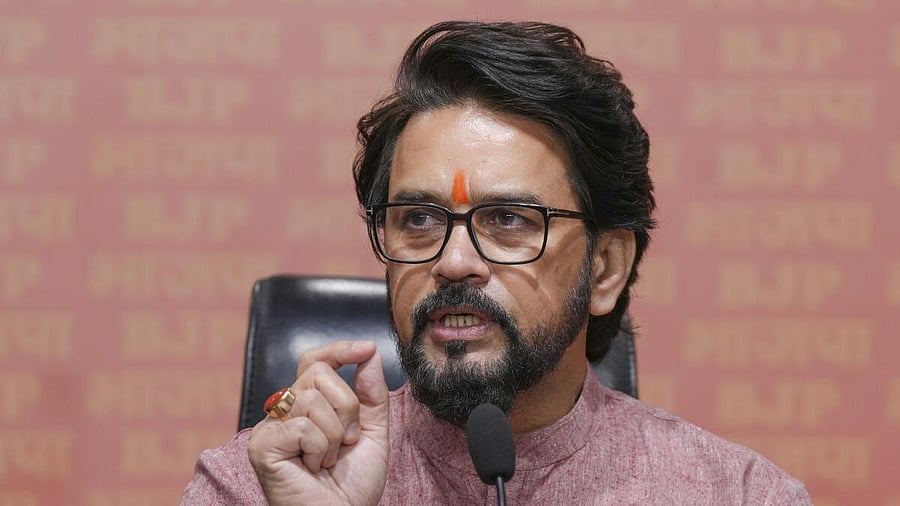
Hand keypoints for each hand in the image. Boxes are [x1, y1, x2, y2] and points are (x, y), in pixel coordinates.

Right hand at [247, 340, 389, 505]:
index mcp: (308, 405)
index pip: (316, 361)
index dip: (339, 350)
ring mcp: (270, 428)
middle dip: (347, 406)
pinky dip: (320, 448)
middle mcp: (285, 412)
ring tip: (329, 459)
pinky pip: (302, 426)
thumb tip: (370, 352)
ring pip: (312, 398)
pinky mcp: (262, 446)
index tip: (367, 348)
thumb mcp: (372, 431)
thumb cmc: (353, 484)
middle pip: (318, 372)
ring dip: (335, 434)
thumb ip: (372, 393)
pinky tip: (313, 468)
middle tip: (348, 440)